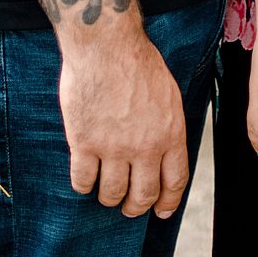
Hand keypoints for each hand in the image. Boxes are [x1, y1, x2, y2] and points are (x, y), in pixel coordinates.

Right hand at [59, 21, 190, 218]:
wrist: (106, 45)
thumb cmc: (136, 60)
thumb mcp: (168, 94)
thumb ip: (168, 124)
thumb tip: (165, 146)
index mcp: (170, 135)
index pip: (174, 181)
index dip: (168, 201)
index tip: (161, 211)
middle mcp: (145, 148)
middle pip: (144, 193)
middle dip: (136, 207)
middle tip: (129, 209)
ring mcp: (113, 147)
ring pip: (113, 192)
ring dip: (109, 199)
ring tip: (105, 196)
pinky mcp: (85, 142)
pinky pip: (83, 178)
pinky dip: (83, 186)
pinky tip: (83, 182)